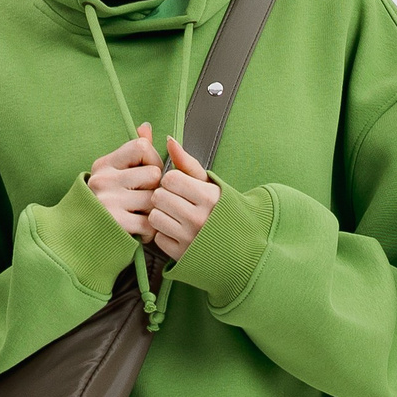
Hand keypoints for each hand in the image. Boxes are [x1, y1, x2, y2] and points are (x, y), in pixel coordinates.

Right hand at [87, 123, 162, 238]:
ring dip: (152, 211)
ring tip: (140, 216)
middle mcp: (104, 180)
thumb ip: (132, 152)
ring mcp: (109, 201)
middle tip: (143, 200)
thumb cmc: (98, 205)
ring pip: (154, 199)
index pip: (141, 147)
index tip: (145, 175)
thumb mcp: (110, 174)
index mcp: (103, 165)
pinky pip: (149, 223)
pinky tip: (140, 231)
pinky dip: (149, 231)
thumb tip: (147, 127)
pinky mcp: (116, 223)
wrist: (72, 238)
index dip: (152, 160)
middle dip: (153, 189)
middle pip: (153, 174)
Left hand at [147, 137, 218, 260]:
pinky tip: (177, 231)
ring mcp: (190, 239)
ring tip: (175, 216)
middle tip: (176, 201)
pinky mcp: (182, 255)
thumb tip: (169, 141)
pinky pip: (158, 238)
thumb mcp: (210, 184)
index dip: (172, 180)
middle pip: (159, 197)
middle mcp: (200, 219)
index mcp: (209, 197)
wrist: (241, 245)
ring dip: (161, 215)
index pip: (170, 179)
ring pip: (155, 217)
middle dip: (164, 196)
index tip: (180, 186)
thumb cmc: (222, 210)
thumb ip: (187, 163)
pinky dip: (164, 234)